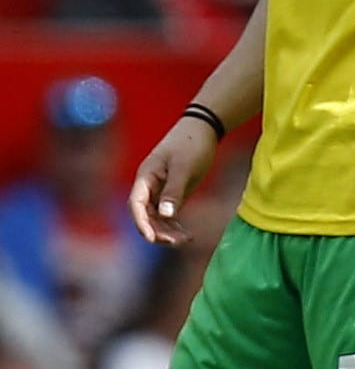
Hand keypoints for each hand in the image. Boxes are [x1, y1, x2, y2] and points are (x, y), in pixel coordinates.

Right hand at [127, 119, 218, 245]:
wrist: (204, 128)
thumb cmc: (192, 144)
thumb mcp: (184, 167)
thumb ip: (174, 191)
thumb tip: (164, 215)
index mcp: (146, 177)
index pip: (136, 205)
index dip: (141, 223)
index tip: (150, 238)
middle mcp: (148, 186)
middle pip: (145, 216)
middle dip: (157, 231)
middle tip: (177, 241)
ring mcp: (159, 190)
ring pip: (157, 218)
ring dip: (167, 231)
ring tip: (186, 240)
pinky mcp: (172, 193)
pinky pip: (168, 215)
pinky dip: (174, 225)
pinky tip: (187, 235)